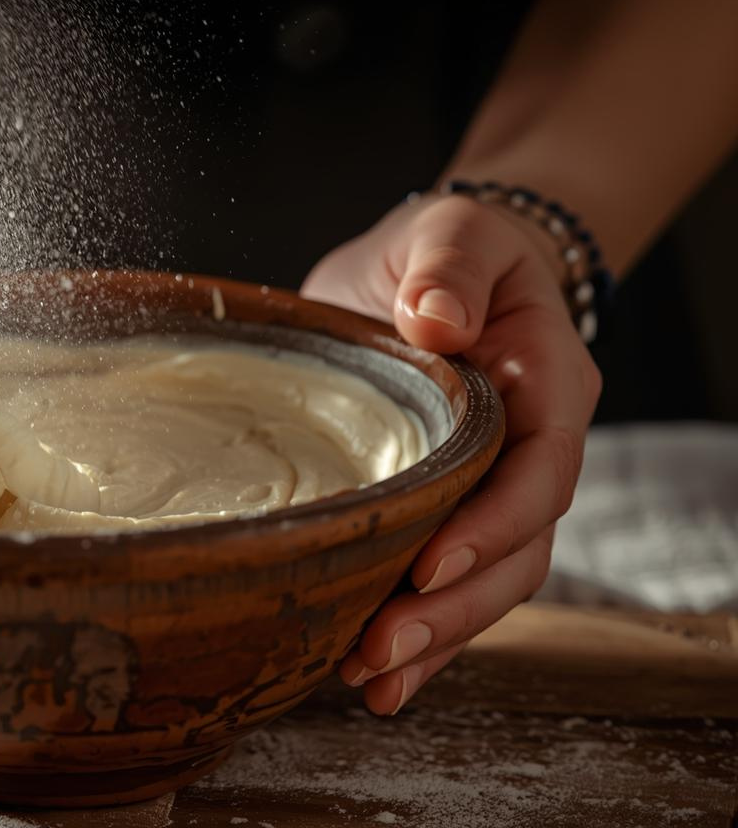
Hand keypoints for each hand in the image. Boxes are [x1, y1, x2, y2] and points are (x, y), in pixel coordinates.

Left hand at [302, 193, 600, 714]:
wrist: (431, 274)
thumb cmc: (442, 253)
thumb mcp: (448, 232)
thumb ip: (448, 267)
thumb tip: (438, 317)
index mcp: (546, 383)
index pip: (539, 470)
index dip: (492, 524)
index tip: (428, 564)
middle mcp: (534, 449)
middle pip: (518, 549)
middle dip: (454, 609)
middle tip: (379, 650)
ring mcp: (497, 490)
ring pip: (488, 583)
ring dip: (434, 638)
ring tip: (369, 677)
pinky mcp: (452, 513)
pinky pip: (451, 586)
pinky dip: (421, 638)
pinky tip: (375, 681)